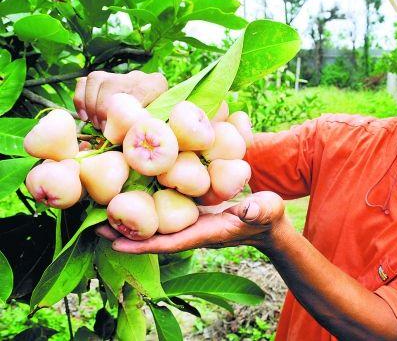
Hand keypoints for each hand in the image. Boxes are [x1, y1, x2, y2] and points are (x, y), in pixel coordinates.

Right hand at [73, 70, 167, 128]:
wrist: (153, 98)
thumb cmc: (155, 113)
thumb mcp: (160, 117)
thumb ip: (151, 121)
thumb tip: (136, 132)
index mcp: (154, 84)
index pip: (140, 90)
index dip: (126, 109)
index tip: (117, 126)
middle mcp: (135, 76)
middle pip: (111, 84)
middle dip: (103, 108)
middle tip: (103, 127)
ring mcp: (117, 75)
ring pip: (95, 80)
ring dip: (91, 104)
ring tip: (95, 124)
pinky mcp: (102, 79)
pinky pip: (84, 82)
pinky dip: (80, 99)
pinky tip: (85, 117)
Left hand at [95, 191, 286, 253]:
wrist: (267, 221)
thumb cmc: (267, 217)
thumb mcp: (266, 211)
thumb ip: (259, 210)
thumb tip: (249, 207)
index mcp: (205, 232)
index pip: (169, 242)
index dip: (141, 243)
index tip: (113, 241)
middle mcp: (192, 229)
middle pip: (153, 234)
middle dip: (124, 231)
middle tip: (93, 222)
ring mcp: (191, 220)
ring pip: (156, 221)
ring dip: (130, 216)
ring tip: (102, 205)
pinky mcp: (192, 211)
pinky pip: (165, 210)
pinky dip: (146, 203)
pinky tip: (132, 190)